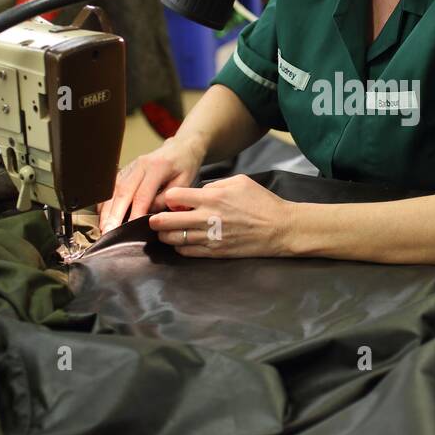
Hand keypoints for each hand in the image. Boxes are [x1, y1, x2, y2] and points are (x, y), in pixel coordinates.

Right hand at [98, 136, 204, 232]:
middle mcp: (140, 165)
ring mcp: (131, 166)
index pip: (142, 194)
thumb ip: (167, 198)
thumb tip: (150, 214)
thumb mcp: (184, 182)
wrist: (181, 146)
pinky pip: (112, 186)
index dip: (135, 212)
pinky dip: (106, 201)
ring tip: (103, 227)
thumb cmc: (185, 165)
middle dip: (114, 214)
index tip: (129, 228)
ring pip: (114, 189)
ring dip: (107, 209)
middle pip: (123, 192)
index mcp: (157, 167)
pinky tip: (103, 214)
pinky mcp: (126, 170)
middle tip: (108, 231)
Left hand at [148, 174, 295, 257]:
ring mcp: (211, 237)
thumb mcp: (239, 181)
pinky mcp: (216, 252)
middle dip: (156, 219)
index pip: (174, 197)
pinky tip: (180, 242)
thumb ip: (214, 185)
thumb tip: (197, 192)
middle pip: (167, 221)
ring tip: (164, 231)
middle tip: (153, 218)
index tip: (168, 200)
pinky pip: (188, 252)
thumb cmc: (261, 202)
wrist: (280, 228)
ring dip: (165, 235)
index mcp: (212, 198)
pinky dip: (179, 247)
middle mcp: (207, 218)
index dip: (167, 197)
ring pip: (174, 239)